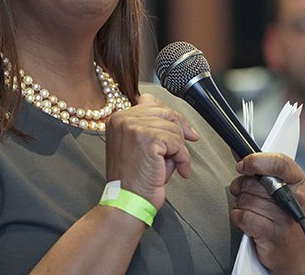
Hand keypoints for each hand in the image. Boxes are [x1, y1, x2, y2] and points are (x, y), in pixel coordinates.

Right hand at [104, 94, 198, 209]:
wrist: (126, 202)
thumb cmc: (132, 180)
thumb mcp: (135, 146)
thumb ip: (149, 128)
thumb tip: (178, 120)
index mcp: (117, 118)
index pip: (150, 102)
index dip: (170, 116)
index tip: (183, 130)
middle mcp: (123, 119)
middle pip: (165, 111)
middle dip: (180, 129)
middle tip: (186, 146)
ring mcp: (134, 127)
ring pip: (173, 128)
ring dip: (180, 149)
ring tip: (174, 166)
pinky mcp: (148, 139)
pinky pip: (177, 143)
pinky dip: (183, 158)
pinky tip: (179, 171)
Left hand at [230, 153, 304, 274]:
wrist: (294, 254)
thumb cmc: (284, 219)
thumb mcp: (279, 189)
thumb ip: (261, 170)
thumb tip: (238, 153)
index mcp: (297, 181)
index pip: (278, 161)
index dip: (255, 161)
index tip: (243, 166)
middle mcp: (293, 197)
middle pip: (251, 182)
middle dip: (243, 190)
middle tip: (253, 200)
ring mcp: (284, 216)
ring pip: (243, 199)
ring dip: (241, 206)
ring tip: (256, 214)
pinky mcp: (272, 233)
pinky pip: (241, 216)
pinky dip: (238, 219)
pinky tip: (249, 225)